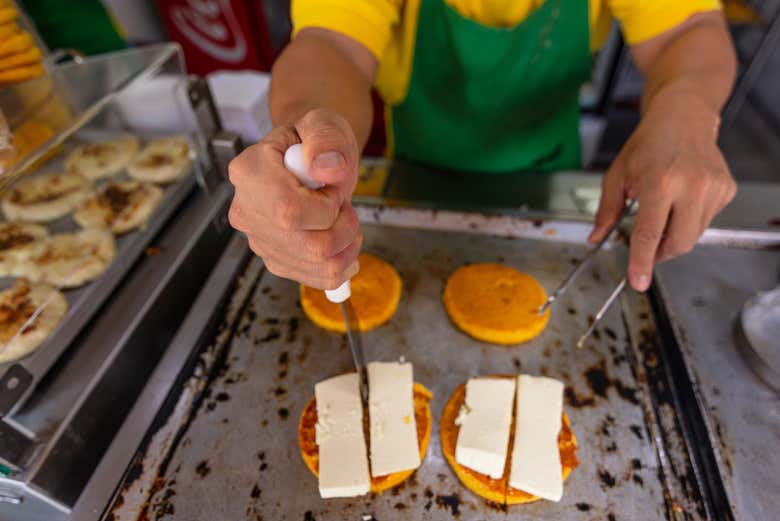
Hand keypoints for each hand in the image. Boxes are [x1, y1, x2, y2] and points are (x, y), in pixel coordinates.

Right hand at [228, 109, 361, 288]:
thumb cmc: (314, 140)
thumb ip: (326, 139)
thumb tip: (327, 170)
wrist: (308, 157)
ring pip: (319, 265)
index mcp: (250, 172)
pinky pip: (317, 278)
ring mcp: (259, 239)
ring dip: (347, 246)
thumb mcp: (323, 123)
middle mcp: (246, 210)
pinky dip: (341, 263)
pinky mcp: (276, 259)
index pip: (290, 212)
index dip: (327, 207)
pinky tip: (341, 243)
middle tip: (343, 206)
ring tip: (343, 221)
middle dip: (344, 228)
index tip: (332, 188)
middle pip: (310, 246)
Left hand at [589, 93, 736, 291]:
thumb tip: (596, 238)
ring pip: (693, 236)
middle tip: (645, 250)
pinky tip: (681, 200)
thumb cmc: (648, 144)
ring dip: (674, 237)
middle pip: (678, 243)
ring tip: (662, 215)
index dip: (642, 262)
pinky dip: (689, 221)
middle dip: (659, 255)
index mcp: (659, 182)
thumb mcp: (617, 174)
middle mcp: (691, 185)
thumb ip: (606, 210)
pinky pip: (706, 221)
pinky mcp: (726, 189)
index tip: (638, 281)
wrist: (683, 117)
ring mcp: (713, 188)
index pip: (650, 234)